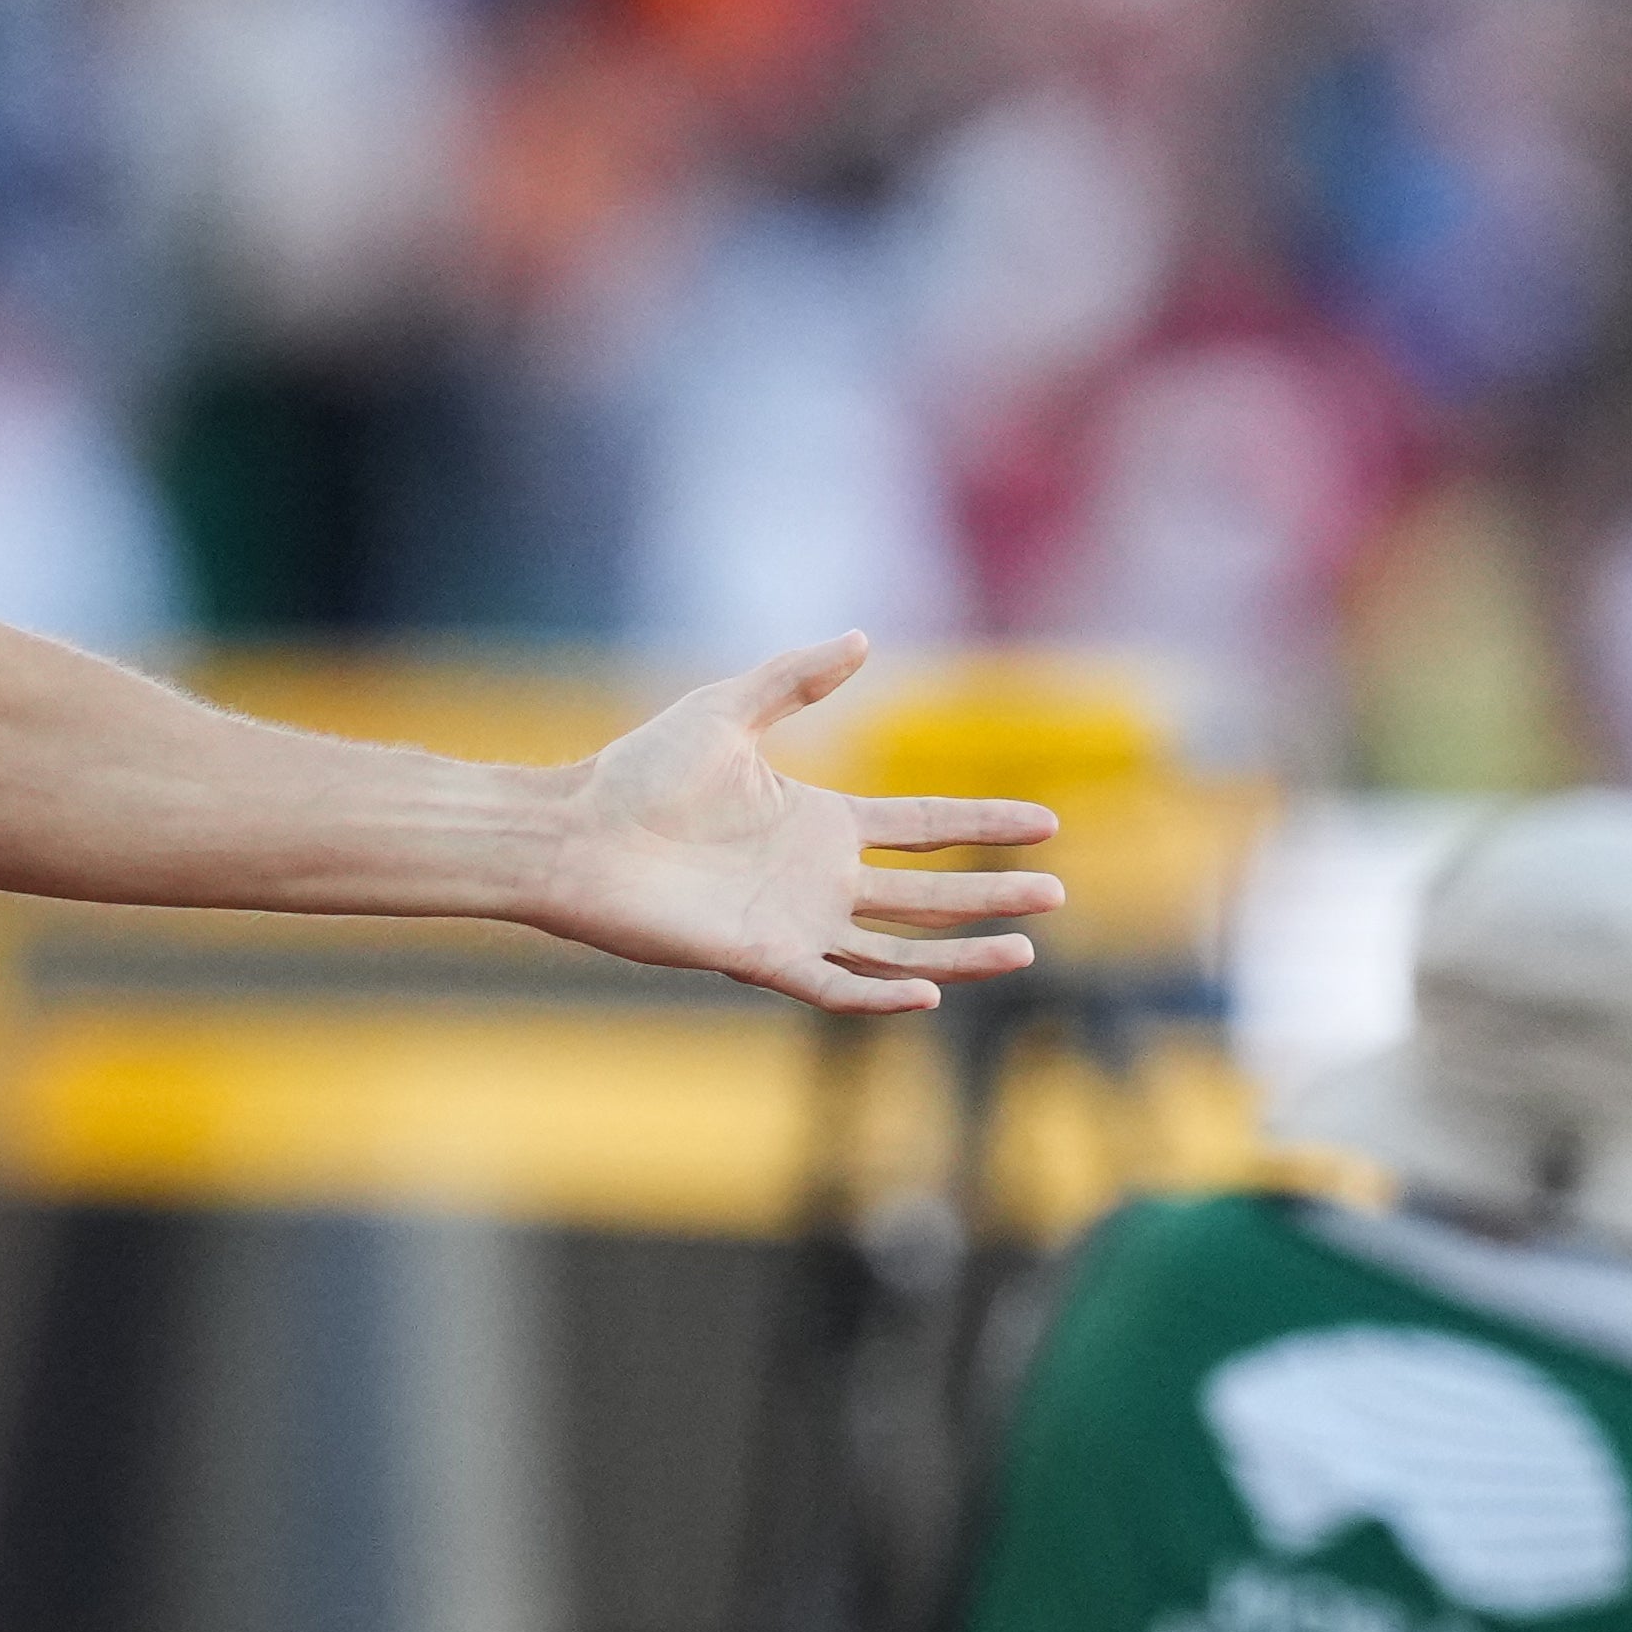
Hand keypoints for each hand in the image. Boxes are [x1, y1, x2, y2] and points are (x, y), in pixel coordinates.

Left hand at [532, 635, 1063, 1014]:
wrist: (573, 833)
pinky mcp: (759, 958)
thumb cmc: (637, 773)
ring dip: (960, 953)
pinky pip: (834, 986)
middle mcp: (817, 877)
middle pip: (928, 891)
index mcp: (819, 821)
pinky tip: (928, 993)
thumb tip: (861, 637)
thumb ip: (795, 679)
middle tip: (1058, 892)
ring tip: (1024, 950)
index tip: (1047, 821)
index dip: (984, 821)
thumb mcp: (725, 711)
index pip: (924, 823)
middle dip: (993, 893)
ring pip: (898, 947)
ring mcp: (793, 922)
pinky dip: (880, 994)